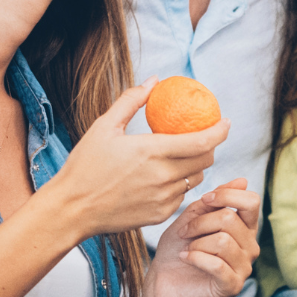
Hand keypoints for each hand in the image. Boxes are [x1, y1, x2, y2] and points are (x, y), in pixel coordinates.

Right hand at [43, 81, 226, 237]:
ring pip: (195, 179)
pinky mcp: (160, 215)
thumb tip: (154, 81)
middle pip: (206, 161)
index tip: (225, 122)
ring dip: (195, 167)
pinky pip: (181, 196)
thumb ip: (131, 101)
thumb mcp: (104, 127)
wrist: (71, 209)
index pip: (202, 141)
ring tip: (180, 158)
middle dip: (210, 148)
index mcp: (151, 151)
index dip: (220, 131)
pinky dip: (179, 185)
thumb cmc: (85, 166)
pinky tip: (163, 178)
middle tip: (203, 139)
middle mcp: (162, 176)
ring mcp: (163, 198)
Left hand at [147, 179, 260, 296]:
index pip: (251, 201)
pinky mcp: (232, 286)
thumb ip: (215, 200)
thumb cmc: (178, 247)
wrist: (162, 280)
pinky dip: (195, 258)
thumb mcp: (193, 217)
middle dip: (200, 222)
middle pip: (230, 219)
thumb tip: (243, 181)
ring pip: (223, 241)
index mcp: (245, 228)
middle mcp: (250, 247)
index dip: (227, 195)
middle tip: (184, 232)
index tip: (205, 200)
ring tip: (187, 249)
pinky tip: (186, 258)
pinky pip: (217, 265)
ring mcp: (244, 268)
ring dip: (196, 243)